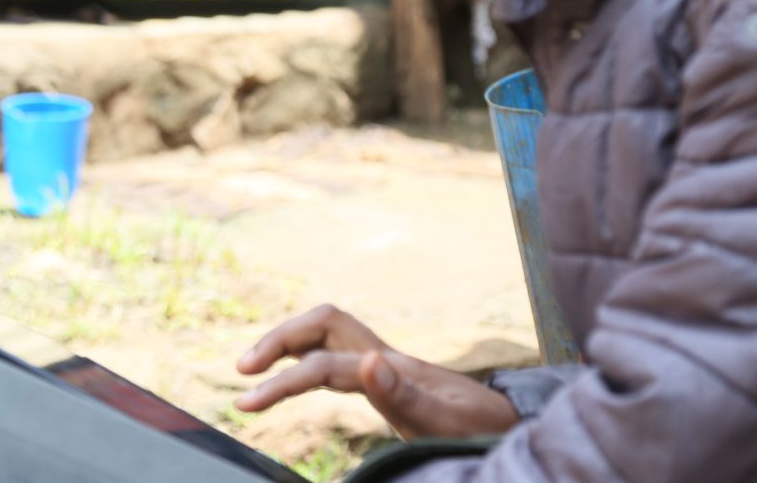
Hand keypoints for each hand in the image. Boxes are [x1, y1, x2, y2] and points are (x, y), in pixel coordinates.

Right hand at [234, 304, 518, 439]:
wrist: (514, 428)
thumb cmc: (484, 430)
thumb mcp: (448, 421)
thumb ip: (407, 394)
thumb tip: (369, 364)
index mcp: (393, 368)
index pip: (323, 365)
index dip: (282, 383)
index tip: (247, 404)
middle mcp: (386, 358)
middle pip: (322, 325)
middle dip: (278, 340)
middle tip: (243, 370)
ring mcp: (387, 367)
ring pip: (328, 336)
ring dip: (288, 344)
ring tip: (253, 369)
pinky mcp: (389, 380)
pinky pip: (338, 357)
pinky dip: (307, 359)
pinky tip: (294, 376)